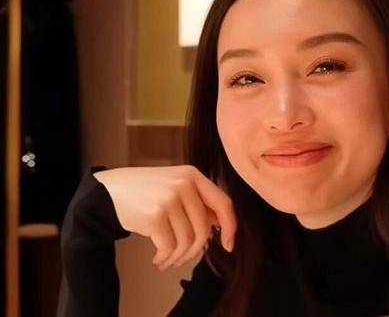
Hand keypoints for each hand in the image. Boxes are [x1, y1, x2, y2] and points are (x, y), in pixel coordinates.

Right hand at [93, 164, 235, 270]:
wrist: (109, 191)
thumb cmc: (146, 191)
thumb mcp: (175, 186)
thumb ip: (198, 201)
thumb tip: (220, 225)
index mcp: (193, 175)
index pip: (224, 203)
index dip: (230, 226)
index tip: (229, 245)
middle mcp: (184, 184)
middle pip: (203, 229)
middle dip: (195, 251)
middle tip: (182, 258)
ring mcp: (169, 198)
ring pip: (187, 241)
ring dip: (178, 258)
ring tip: (168, 261)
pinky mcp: (155, 215)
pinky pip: (170, 246)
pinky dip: (165, 258)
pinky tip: (158, 259)